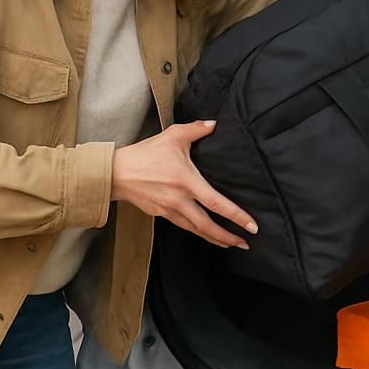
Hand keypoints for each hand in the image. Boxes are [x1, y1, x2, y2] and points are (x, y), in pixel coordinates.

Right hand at [110, 120, 256, 247]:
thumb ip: (196, 129)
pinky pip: (184, 226)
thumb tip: (215, 124)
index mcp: (186, 181)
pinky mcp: (161, 214)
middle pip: (207, 226)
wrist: (116, 172)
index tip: (251, 226)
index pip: (216, 203)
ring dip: (215, 238)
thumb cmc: (145, 153)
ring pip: (196, 230)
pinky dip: (199, 232)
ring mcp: (169, 210)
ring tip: (231, 243)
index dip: (236, 216)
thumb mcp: (172, 136)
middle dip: (228, 237)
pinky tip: (207, 234)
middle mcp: (179, 200)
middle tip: (246, 244)